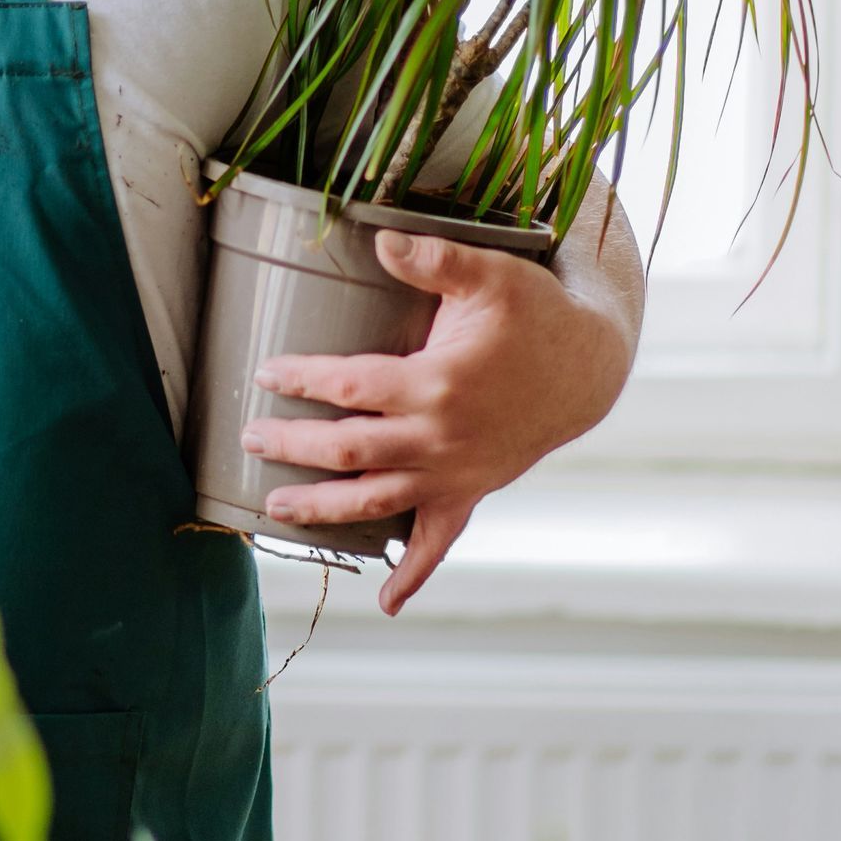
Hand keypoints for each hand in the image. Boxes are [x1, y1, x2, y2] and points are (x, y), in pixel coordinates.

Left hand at [240, 218, 638, 616]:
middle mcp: (440, 438)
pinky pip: (439, 542)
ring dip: (323, 511)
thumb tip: (380, 239)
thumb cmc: (535, 315)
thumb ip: (436, 259)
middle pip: (349, 450)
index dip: (303, 379)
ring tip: (274, 512)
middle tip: (253, 436)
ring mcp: (454, 474)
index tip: (266, 373)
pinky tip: (385, 601)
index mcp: (437, 383)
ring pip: (377, 502)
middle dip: (294, 446)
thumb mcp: (492, 274)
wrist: (587, 369)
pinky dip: (412, 574)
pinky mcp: (470, 493)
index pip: (351, 385)